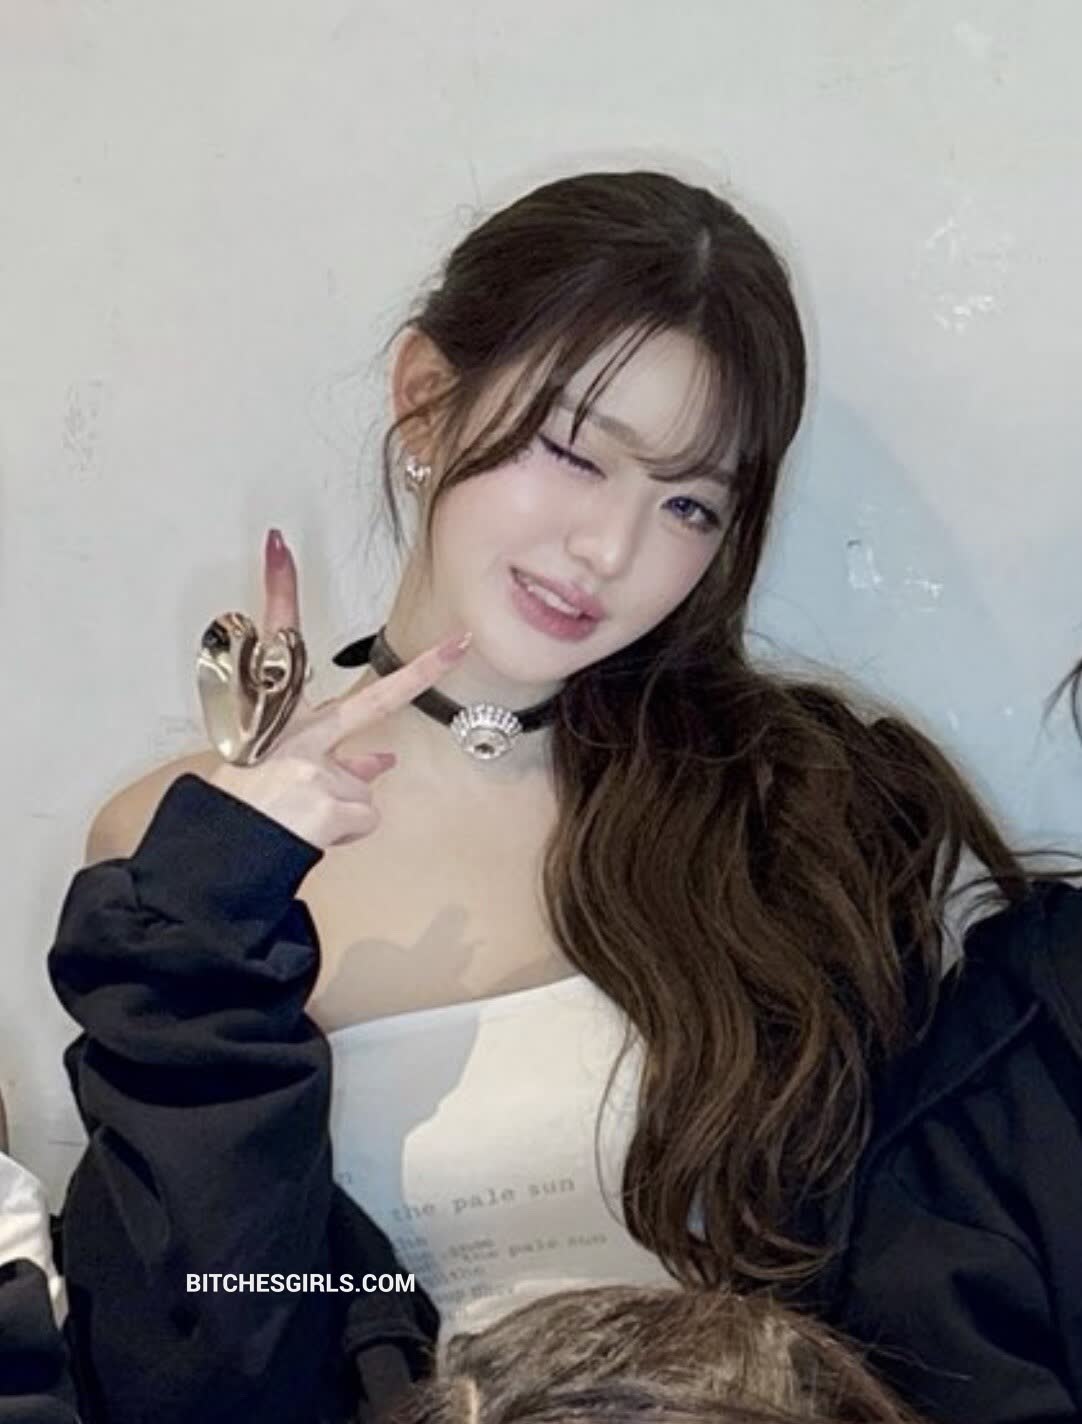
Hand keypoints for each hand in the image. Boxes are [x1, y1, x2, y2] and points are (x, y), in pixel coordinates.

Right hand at [208, 528, 470, 850]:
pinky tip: (313, 832)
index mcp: (280, 716)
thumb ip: (340, 762)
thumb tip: (381, 763)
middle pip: (374, 701)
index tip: (280, 546)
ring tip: (301, 818)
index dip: (277, 589)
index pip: (276, 641)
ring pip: (362, 788)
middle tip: (460, 640)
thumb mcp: (280, 769)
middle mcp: (301, 733)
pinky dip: (344, 832)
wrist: (224, 848)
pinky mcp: (336, 800)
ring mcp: (320, 766)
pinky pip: (363, 818)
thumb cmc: (244, 806)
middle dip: (425, 671)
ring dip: (342, 810)